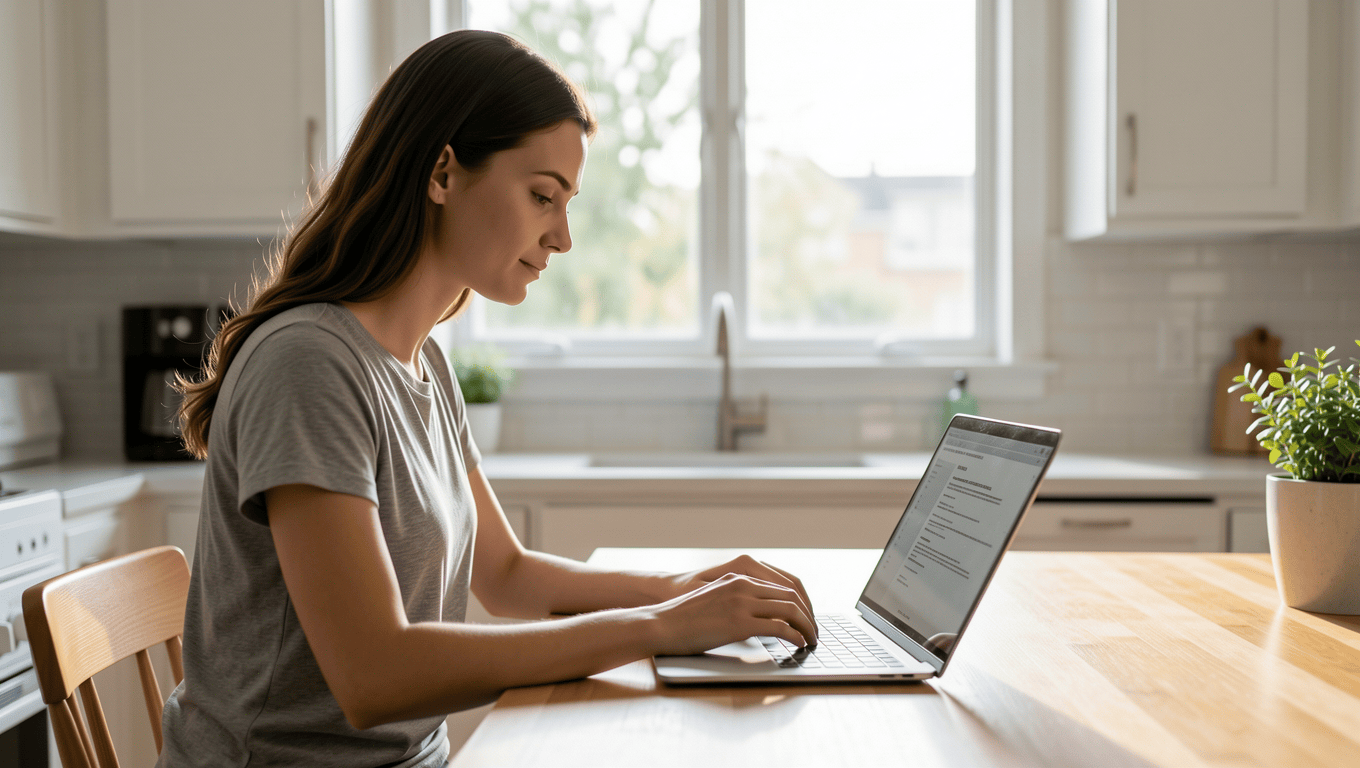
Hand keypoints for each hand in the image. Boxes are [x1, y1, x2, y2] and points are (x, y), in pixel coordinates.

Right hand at [646, 572, 817, 655]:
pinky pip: (780, 627)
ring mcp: (741, 602)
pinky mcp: (739, 623)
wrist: (660, 624)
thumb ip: (736, 600)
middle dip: (808, 614)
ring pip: (790, 610)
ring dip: (807, 626)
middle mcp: (743, 584)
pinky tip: (799, 645)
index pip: (783, 584)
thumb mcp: (714, 598)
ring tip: (812, 640)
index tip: (806, 618)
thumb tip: (758, 618)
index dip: (801, 602)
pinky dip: (795, 636)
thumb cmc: (683, 618)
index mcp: (738, 576)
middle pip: (792, 595)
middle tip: (814, 631)